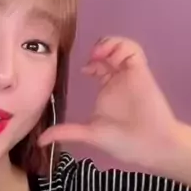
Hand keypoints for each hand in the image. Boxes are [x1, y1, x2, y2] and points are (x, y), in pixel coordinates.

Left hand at [39, 37, 180, 170]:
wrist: (150, 146)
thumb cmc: (125, 142)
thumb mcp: (90, 135)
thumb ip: (66, 132)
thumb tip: (40, 141)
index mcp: (108, 91)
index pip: (98, 66)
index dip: (90, 62)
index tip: (83, 70)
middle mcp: (118, 80)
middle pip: (109, 52)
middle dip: (98, 49)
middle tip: (90, 59)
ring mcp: (130, 75)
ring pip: (121, 46)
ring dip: (108, 44)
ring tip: (99, 55)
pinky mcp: (141, 72)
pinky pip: (133, 50)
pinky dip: (121, 46)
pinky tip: (109, 57)